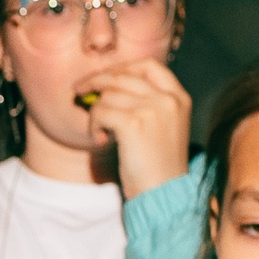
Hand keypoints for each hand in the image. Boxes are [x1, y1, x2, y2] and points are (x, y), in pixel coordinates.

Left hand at [76, 59, 192, 197]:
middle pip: (123, 75)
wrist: (164, 193)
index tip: (105, 78)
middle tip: (79, 90)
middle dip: (96, 80)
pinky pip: (101, 112)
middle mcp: (168, 98)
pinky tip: (101, 141)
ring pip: (108, 94)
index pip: (149, 65)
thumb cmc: (157, 166)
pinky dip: (94, 126)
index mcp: (179, 97)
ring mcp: (153, 108)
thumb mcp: (163, 126)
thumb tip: (107, 84)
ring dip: (96, 113)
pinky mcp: (134, 123)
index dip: (123, 67)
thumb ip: (147, 103)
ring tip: (100, 134)